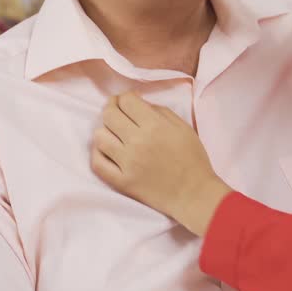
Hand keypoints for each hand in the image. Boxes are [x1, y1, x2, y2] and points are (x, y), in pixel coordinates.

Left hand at [91, 93, 232, 236]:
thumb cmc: (192, 159)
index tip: (127, 101)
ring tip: (113, 132)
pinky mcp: (121, 182)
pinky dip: (98, 153)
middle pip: (109, 115)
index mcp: (155, 126)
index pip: (126, 101)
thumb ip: (160, 111)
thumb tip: (139, 103)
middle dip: (111, 107)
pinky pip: (97, 163)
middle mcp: (138, 142)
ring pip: (99, 137)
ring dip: (104, 130)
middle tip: (116, 110)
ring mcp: (127, 163)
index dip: (124, 97)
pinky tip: (106, 149)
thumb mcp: (183, 127)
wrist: (193, 194)